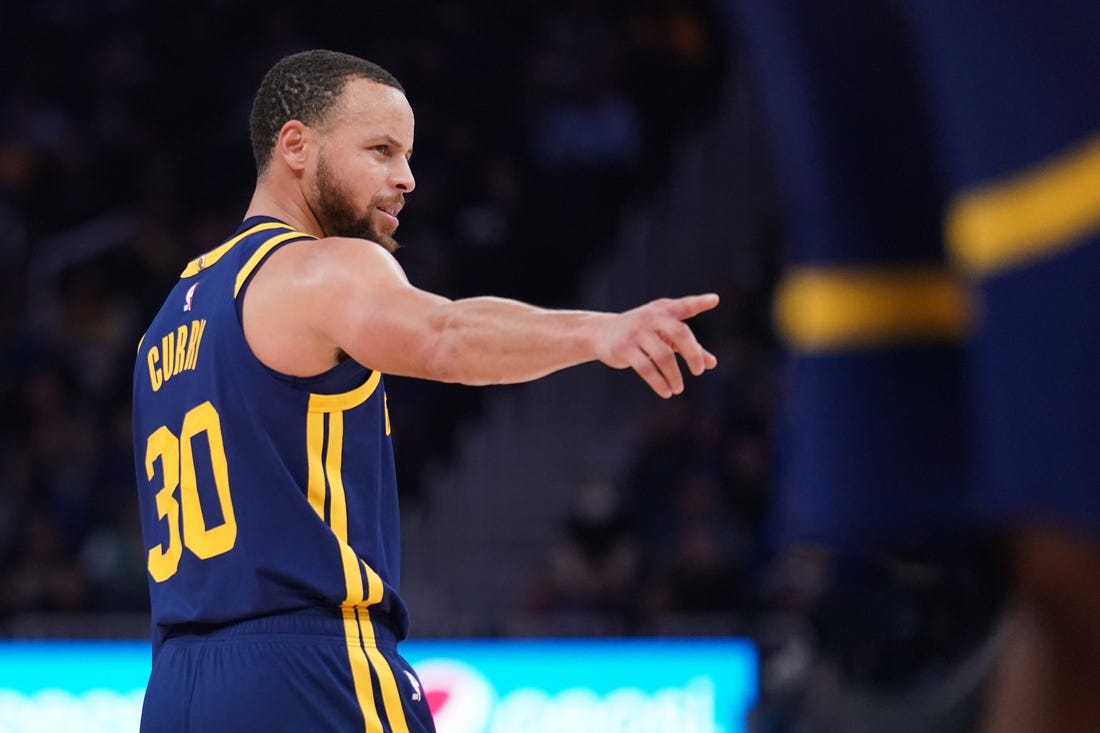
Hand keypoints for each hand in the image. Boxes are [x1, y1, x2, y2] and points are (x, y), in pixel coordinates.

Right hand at [595, 293, 718, 397]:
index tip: (714, 300)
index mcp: (663, 310)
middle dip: (693, 355)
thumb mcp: (664, 335)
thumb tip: (712, 363)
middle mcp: (651, 317)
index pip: (685, 306)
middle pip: (679, 333)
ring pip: (663, 357)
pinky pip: (646, 368)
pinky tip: (666, 392)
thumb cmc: (641, 333)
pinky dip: (659, 383)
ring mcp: (636, 332)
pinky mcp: (624, 348)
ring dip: (674, 376)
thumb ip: (689, 346)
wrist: (601, 333)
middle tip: (698, 371)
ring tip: (678, 389)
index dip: (699, 302)